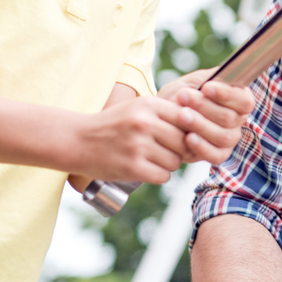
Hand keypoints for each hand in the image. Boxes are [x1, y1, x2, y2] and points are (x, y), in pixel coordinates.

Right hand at [72, 96, 190, 182]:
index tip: (183, 136)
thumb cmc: (114, 124)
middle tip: (166, 150)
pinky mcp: (132, 167)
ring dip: (168, 164)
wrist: (77, 140)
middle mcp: (144, 123)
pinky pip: (163, 176)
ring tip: (151, 158)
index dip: (189, 131)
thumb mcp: (140, 108)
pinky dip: (158, 175)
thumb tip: (204, 126)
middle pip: (185, 142)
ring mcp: (138, 145)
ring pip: (175, 161)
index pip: (188, 119)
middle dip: (180, 150)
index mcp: (149, 105)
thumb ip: (169, 113)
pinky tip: (145, 168)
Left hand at [158, 69, 255, 164]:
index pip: (244, 101)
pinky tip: (188, 138)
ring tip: (181, 115)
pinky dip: (202, 147)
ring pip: (223, 136)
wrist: (163, 115)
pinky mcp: (218, 154)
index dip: (227, 95)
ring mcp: (230, 139)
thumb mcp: (195, 80)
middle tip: (183, 96)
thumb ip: (210, 77)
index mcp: (239, 100)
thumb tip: (223, 74)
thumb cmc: (182, 94)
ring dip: (201, 125)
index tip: (206, 87)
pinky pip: (216, 156)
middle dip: (204, 106)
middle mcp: (238, 120)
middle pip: (229, 118)